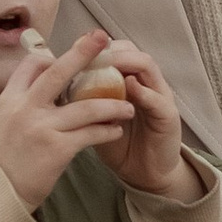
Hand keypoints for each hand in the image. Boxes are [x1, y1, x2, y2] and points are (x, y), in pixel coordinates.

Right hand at [0, 27, 142, 214]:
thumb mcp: (7, 119)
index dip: (54, 55)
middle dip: (83, 52)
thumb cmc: (7, 156)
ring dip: (111, 105)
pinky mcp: (57, 149)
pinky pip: (91, 134)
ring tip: (128, 107)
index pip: (32, 64)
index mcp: (11, 98)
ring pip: (85, 107)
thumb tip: (48, 73)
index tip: (76, 51)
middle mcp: (25, 108)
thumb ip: (26, 98)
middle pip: (58, 72)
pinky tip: (116, 130)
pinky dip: (107, 130)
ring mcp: (41, 128)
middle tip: (104, 39)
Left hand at [81, 41, 196, 203]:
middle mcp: (146, 83)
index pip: (115, 51)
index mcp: (128, 80)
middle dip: (110, 48)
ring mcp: (160, 97)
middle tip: (90, 52)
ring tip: (107, 64)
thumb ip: (83, 101)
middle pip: (131, 50)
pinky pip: (157, 99)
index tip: (74, 47)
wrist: (144, 175)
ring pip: (147, 66)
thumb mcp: (96, 120)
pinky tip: (128, 89)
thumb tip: (51, 85)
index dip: (96, 47)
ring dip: (126, 62)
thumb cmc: (119, 145)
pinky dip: (143, 92)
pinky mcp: (169, 117)